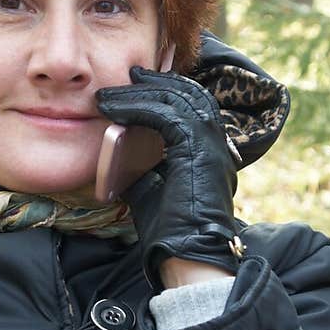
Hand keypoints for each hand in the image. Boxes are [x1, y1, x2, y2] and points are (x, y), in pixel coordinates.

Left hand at [96, 66, 242, 282]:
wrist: (187, 255)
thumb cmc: (170, 230)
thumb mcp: (150, 187)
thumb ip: (141, 163)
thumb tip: (117, 146)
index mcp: (209, 148)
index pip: (192, 104)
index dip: (166, 89)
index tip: (136, 83)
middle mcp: (217, 141)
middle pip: (188, 93)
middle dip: (156, 81)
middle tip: (127, 75)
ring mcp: (212, 144)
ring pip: (178, 99)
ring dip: (141, 92)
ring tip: (111, 93)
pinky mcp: (199, 150)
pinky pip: (167, 116)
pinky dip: (139, 108)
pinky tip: (115, 110)